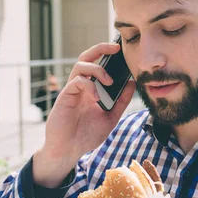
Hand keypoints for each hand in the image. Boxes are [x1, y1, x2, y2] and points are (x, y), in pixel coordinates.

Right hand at [33, 43, 135, 187]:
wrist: (69, 150)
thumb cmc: (86, 135)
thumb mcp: (110, 117)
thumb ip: (121, 101)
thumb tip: (132, 83)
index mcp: (92, 88)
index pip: (98, 64)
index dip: (108, 54)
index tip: (123, 51)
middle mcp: (81, 86)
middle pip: (87, 57)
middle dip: (101, 48)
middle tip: (116, 47)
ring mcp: (72, 90)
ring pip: (81, 65)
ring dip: (97, 69)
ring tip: (109, 81)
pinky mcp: (65, 96)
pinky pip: (77, 81)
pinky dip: (89, 85)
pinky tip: (96, 98)